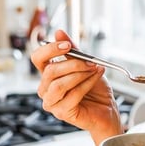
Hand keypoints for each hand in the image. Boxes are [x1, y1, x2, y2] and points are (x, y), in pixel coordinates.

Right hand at [32, 29, 122, 143]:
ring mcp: (52, 102)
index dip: (50, 49)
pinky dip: (86, 84)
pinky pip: (72, 95)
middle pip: (50, 71)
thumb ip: (73, 51)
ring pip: (59, 84)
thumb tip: (59, 33)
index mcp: (48, 75)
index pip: (38, 59)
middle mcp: (46, 89)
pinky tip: (95, 79)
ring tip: (94, 70)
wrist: (107, 109)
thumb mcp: (87, 65)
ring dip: (79, 74)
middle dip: (73, 64)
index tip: (67, 45)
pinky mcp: (61, 112)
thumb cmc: (96, 89)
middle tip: (91, 62)